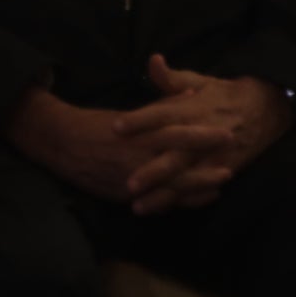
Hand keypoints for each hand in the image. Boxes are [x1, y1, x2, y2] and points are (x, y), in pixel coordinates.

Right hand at [7, 87, 231, 212]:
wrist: (63, 145)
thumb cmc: (100, 125)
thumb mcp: (131, 113)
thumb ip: (164, 106)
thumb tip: (193, 94)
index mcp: (139, 134)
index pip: (176, 134)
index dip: (202, 136)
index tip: (226, 133)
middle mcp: (138, 159)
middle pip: (178, 167)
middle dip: (206, 169)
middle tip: (231, 167)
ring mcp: (132, 181)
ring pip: (171, 188)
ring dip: (197, 188)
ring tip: (220, 185)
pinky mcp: (126, 197)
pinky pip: (158, 202)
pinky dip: (179, 202)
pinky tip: (199, 200)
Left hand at [114, 55, 291, 210]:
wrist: (266, 109)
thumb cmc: (223, 94)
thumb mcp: (200, 80)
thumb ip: (172, 77)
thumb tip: (152, 60)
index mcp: (193, 109)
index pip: (163, 114)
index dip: (140, 120)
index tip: (116, 127)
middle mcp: (202, 135)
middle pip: (174, 154)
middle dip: (152, 170)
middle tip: (128, 183)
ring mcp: (213, 157)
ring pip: (185, 179)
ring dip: (162, 194)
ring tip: (138, 206)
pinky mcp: (223, 170)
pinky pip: (199, 189)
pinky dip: (181, 202)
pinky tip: (161, 210)